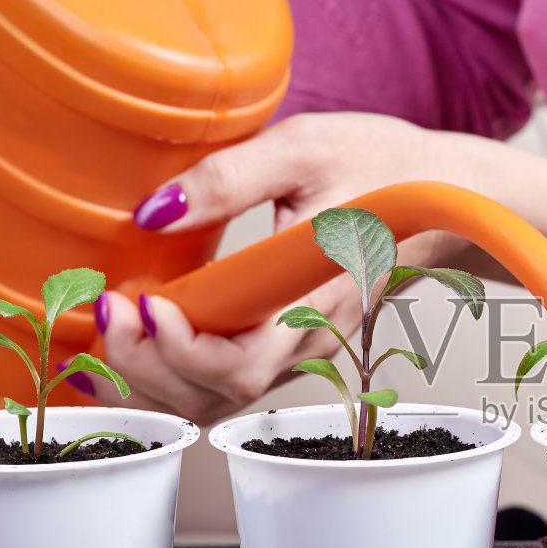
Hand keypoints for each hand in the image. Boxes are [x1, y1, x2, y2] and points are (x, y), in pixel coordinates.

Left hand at [97, 112, 482, 422]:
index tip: (140, 303)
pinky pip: (217, 383)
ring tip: (105, 331)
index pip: (242, 363)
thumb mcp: (305, 147)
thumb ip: (229, 178)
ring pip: (212, 400)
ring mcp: (296, 350)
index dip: (180, 348)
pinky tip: (128, 346)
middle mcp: (307, 341)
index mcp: (317, 299)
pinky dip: (165, 375)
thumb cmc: (384, 168)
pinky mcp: (283, 345)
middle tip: (106, 312)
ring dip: (149, 379)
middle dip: (146, 366)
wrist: (441, 196)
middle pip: (216, 394)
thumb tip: (154, 211)